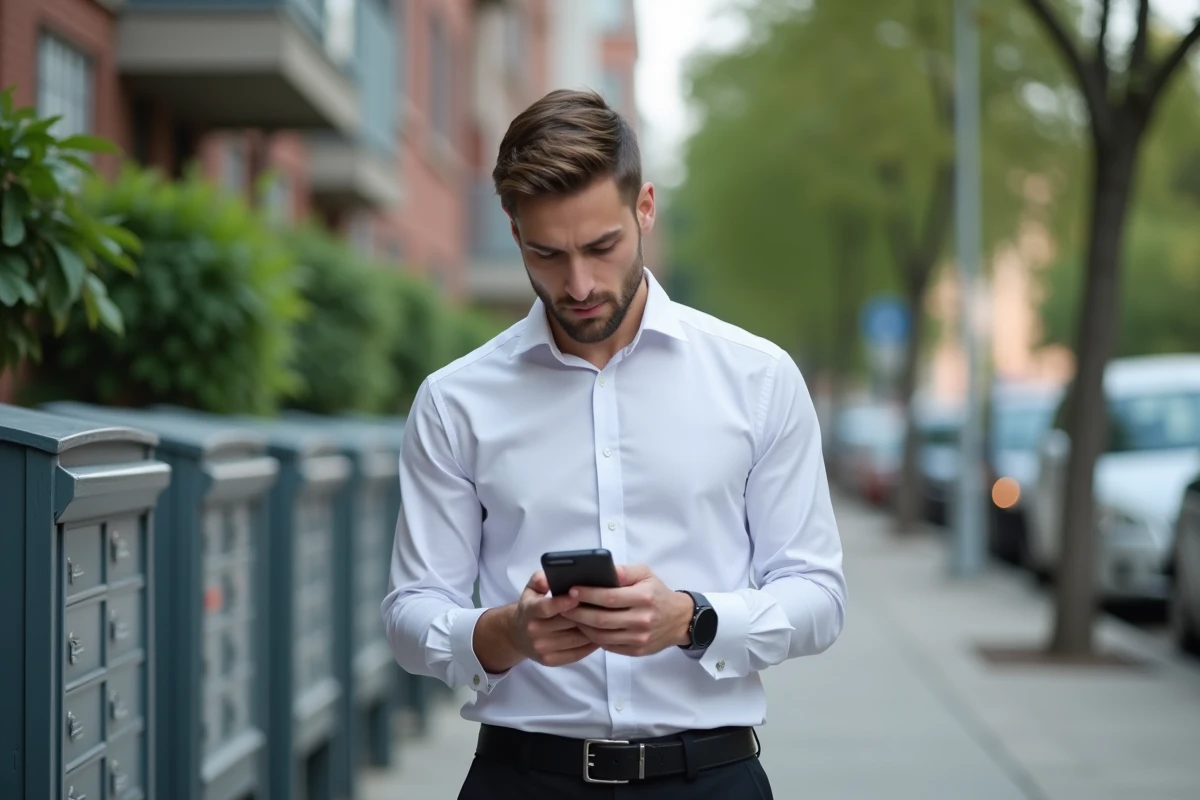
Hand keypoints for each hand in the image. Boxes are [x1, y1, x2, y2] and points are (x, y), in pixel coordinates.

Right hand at [508, 571, 600, 666]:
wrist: (517, 635)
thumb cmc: (530, 607)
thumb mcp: (530, 589)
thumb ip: (539, 579)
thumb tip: (549, 578)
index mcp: (528, 611)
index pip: (546, 608)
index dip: (563, 602)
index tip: (578, 595)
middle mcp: (533, 631)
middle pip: (566, 623)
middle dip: (586, 614)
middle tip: (603, 605)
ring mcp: (542, 649)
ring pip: (576, 639)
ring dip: (593, 630)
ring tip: (605, 619)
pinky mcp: (551, 661)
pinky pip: (577, 654)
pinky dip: (590, 645)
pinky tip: (599, 635)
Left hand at [561, 564, 693, 656]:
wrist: (679, 619)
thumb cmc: (657, 593)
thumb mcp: (645, 574)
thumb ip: (623, 572)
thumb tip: (601, 570)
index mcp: (644, 597)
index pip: (609, 597)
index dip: (587, 594)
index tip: (571, 590)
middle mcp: (642, 619)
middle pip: (602, 619)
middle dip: (578, 612)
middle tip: (563, 606)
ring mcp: (639, 638)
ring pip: (602, 635)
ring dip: (582, 626)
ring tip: (571, 616)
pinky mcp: (636, 650)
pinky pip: (608, 646)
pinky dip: (593, 638)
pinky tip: (585, 628)